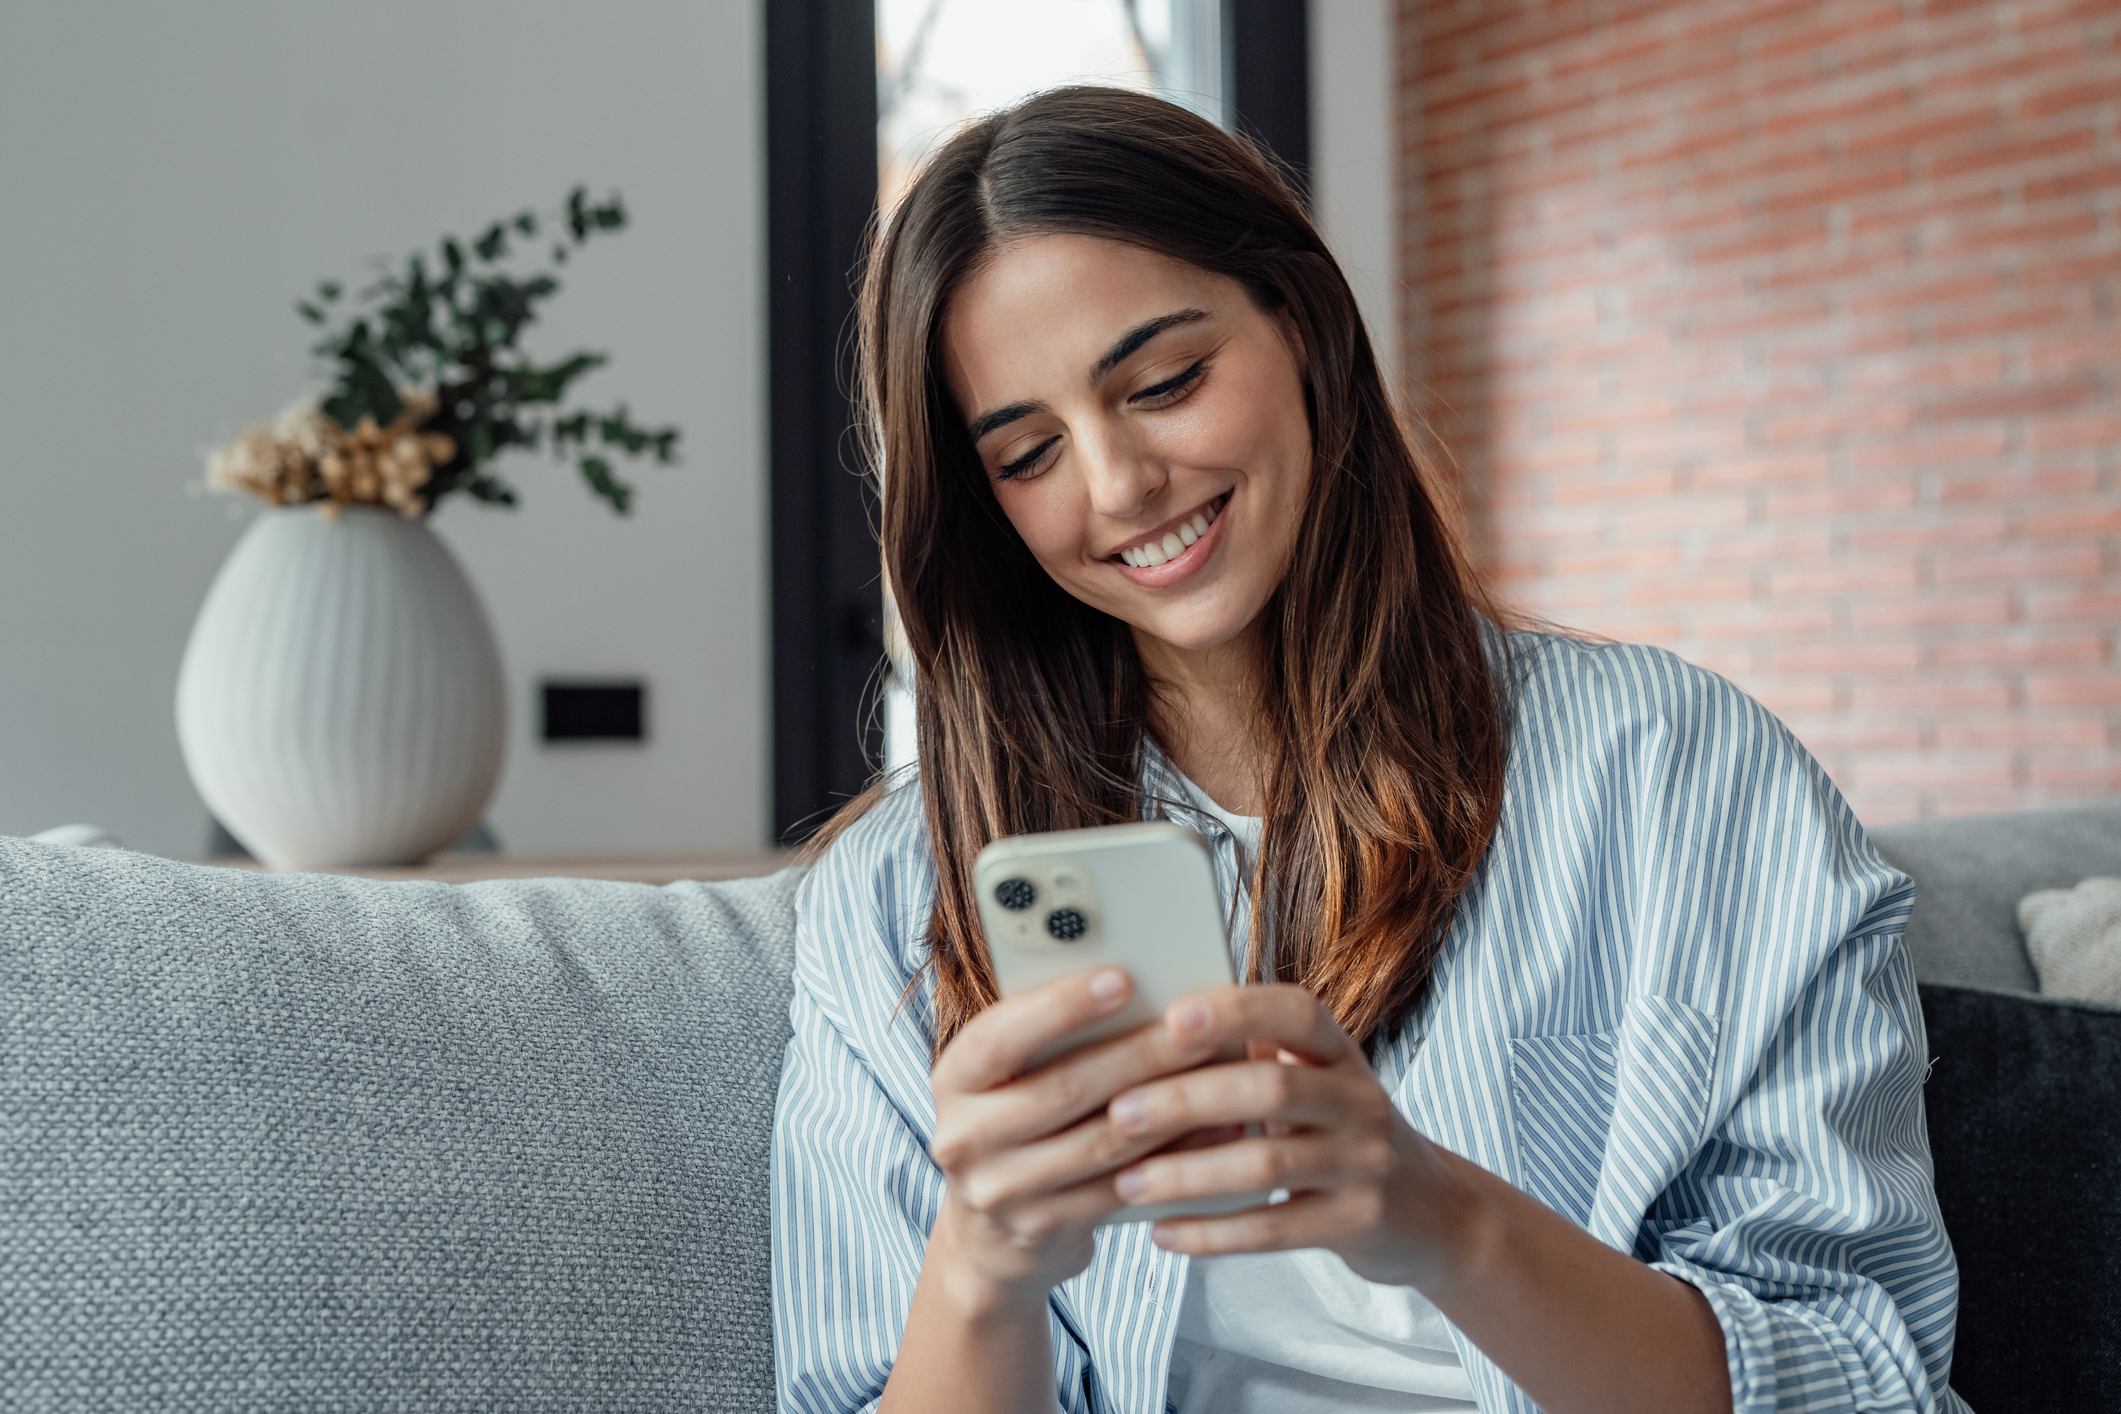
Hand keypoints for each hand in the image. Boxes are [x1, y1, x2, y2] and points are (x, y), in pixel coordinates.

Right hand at [924, 966, 1236, 1313]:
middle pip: (1063, 1089)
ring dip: (1170, 1105)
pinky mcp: (1044, 1228)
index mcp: (954, 1079)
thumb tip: (1140, 984)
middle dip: (1139, 1054)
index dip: (1060, 1007)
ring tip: (1222, 1072)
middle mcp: (964, 1136)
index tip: (1123, 977)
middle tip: (1198, 1025)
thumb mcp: (1009, 1076)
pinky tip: (1218, 1131)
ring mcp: (1000, 1190)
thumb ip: (1050, 1036)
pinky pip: (1123, 1186)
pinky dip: (1176, 1156)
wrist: (991, 1236)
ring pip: (1101, 1141)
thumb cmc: (1017, 1121)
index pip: (999, 1036)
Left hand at [1104, 984, 1478, 1290]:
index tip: (1172, 1017)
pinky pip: (1275, 1229)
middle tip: (1119, 1112)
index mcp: (1341, 1053)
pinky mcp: (1358, 1223)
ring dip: (1187, 1174)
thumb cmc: (1339, 1134)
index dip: (1237, 1011)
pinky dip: (1213, 1233)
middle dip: (1188, 1099)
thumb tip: (1150, 1035)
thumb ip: (1252, 1058)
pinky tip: (1163, 1234)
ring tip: (1126, 1183)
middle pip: (1271, 1089)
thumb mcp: (1315, 1084)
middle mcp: (1361, 1100)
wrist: (1432, 1211)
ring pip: (1267, 1165)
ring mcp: (1365, 1164)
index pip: (1296, 1013)